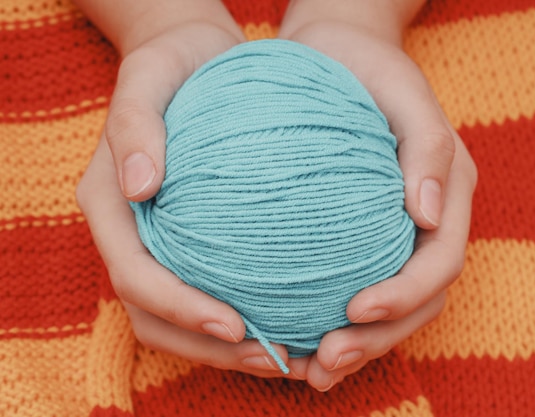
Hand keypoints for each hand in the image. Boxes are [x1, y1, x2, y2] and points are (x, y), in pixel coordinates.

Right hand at [76, 1, 302, 378]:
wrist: (187, 57)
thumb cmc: (167, 65)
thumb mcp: (147, 80)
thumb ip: (135, 128)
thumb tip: (140, 188)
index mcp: (109, 207)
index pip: (135, 277)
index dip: (180, 309)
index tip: (235, 325)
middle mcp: (131, 234)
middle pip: (156, 316)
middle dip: (209, 347)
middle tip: (272, 356)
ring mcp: (161, 240)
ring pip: (183, 316)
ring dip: (230, 346)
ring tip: (289, 353)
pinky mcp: (194, 237)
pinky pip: (214, 287)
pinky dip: (248, 312)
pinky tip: (292, 316)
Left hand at [279, 1, 477, 390]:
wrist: (336, 51)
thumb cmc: (368, 65)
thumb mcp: (401, 89)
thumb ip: (428, 147)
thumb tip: (430, 215)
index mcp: (451, 193)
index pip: (441, 260)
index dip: (406, 295)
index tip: (357, 310)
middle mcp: (429, 221)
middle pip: (419, 300)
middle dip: (378, 338)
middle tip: (326, 360)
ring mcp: (396, 232)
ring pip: (391, 306)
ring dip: (357, 344)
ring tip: (312, 368)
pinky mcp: (362, 234)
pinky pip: (354, 283)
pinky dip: (332, 319)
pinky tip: (298, 336)